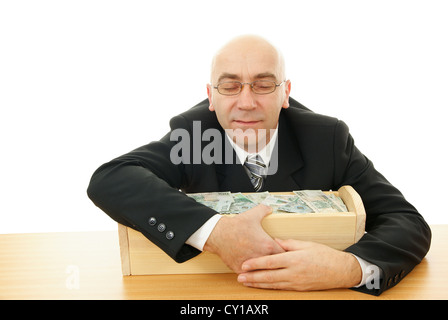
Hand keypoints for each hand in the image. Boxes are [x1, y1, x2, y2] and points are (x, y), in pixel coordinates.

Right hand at [203, 204, 283, 272]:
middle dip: (278, 264)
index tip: (284, 252)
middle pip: (277, 266)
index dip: (286, 253)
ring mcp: (251, 265)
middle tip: (278, 261)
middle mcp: (261, 257)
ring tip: (267, 268)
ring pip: (264, 274)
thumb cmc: (235, 226)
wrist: (218, 234)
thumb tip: (269, 208)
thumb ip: (264, 210)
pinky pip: (251, 276)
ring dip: (266, 270)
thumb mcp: (252, 215)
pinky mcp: (241, 270)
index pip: (285, 254)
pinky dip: (253, 274)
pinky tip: (255, 271)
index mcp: (268, 245)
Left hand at [237, 238, 361, 290]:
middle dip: (252, 277)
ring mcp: (296, 282)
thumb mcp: (306, 244)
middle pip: (268, 276)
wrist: (341, 271)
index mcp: (295, 259)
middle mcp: (294, 272)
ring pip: (273, 284)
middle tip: (239, 276)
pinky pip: (281, 288)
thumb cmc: (325, 255)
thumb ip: (288, 243)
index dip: (256, 263)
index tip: (245, 264)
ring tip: (246, 282)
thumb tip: (274, 241)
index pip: (270, 262)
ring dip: (258, 284)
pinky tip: (262, 286)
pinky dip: (269, 287)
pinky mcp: (299, 289)